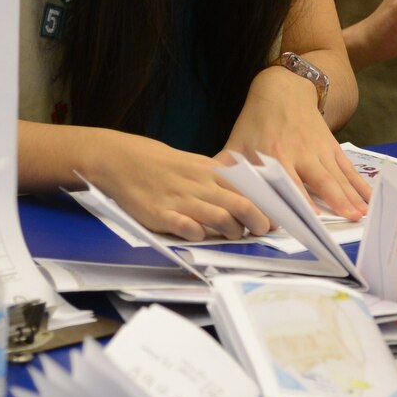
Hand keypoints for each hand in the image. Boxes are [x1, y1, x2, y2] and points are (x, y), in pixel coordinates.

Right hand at [77, 130, 272, 241]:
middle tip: (263, 231)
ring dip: (233, 231)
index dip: (264, 206)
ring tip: (235, 235)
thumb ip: (216, 180)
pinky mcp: (161, 214)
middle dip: (258, 222)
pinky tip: (201, 236)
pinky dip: (199, 234)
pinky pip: (187, 227)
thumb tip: (245, 197)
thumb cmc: (161, 165)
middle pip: (240, 206)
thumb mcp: (193, 164)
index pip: (246, 189)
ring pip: (220, 218)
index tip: (275, 218)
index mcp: (208, 171)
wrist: (121, 160)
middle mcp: (199, 185)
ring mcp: (180, 200)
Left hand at [220, 68, 371, 220]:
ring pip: (337, 176)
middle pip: (319, 181)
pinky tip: (370, 199)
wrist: (283, 89)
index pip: (288, 183)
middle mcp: (300, 153)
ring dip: (351, 196)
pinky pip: (347, 169)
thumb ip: (226, 169)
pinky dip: (360, 184)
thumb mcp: (236, 143)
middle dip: (334, 201)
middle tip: (347, 220)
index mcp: (275, 155)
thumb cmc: (255, 122)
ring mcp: (319, 150)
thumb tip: (212, 196)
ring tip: (362, 214)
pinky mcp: (331, 147)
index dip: (298, 200)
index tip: (308, 219)